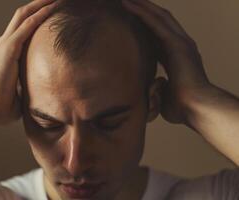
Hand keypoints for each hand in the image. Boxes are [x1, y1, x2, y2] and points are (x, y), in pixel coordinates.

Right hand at [0, 0, 58, 125]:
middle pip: (23, 16)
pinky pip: (28, 25)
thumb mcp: (20, 93)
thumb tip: (42, 94)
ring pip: (25, 15)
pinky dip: (41, 14)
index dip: (36, 18)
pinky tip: (53, 6)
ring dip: (41, 4)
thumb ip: (29, 87)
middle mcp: (5, 44)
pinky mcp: (9, 48)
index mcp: (6, 53)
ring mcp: (6, 44)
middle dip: (39, 5)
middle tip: (56, 0)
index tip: (51, 13)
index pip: (22, 29)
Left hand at [122, 0, 210, 123]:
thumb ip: (158, 88)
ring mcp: (180, 43)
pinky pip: (156, 23)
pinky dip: (142, 12)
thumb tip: (152, 87)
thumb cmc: (182, 107)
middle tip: (127, 2)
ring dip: (142, 6)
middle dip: (144, 10)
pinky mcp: (177, 44)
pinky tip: (130, 5)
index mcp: (176, 57)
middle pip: (159, 21)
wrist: (197, 108)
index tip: (130, 21)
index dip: (144, 27)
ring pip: (158, 17)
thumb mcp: (164, 94)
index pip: (157, 36)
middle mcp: (180, 46)